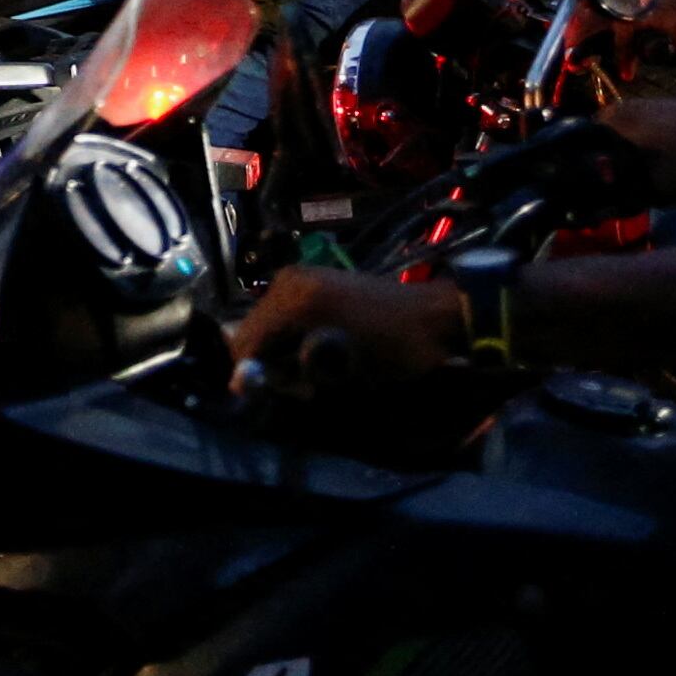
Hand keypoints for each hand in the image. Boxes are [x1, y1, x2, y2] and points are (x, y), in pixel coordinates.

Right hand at [228, 267, 467, 383]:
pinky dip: (290, 336)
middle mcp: (288, 281)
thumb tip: (241, 382)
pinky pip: (284, 314)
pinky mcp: (314, 281)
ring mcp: (300, 277)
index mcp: (291, 300)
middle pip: (252, 331)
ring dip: (279, 352)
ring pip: (267, 324)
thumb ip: (286, 374)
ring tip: (311, 370)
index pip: (245, 342)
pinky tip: (317, 349)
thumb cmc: (391, 351)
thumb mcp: (338, 370)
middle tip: (298, 386)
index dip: (247, 375)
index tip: (262, 398)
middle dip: (265, 363)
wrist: (434, 319)